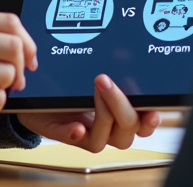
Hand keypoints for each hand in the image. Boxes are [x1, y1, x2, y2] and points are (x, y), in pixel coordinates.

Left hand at [18, 75, 160, 151]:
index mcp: (118, 115)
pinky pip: (71, 139)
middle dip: (121, 107)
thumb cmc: (71, 83)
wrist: (38, 92)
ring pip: (104, 140)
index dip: (151, 121)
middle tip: (106, 82)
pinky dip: (76, 133)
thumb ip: (113, 68)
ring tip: (95, 90)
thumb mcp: (93, 71)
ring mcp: (85, 134)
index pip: (142, 124)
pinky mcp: (62, 133)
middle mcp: (106, 129)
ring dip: (103, 116)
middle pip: (127, 132)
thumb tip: (127, 53)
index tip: (153, 110)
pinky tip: (77, 127)